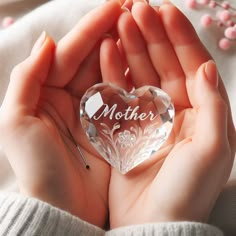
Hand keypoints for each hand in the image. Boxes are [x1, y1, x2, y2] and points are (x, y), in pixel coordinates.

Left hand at [0, 1, 121, 227]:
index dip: (91, 28)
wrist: (63, 206)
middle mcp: (70, 98)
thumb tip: (47, 41)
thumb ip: (28, 78)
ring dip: (124, 50)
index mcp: (46, 93)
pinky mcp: (111, 125)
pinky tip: (142, 60)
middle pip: (92, 58)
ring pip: (109, 73)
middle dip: (111, 32)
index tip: (115, 6)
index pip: (70, 52)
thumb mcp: (16, 122)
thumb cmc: (38, 169)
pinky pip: (122, 95)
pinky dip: (131, 77)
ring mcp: (93, 111)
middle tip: (134, 9)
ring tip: (141, 27)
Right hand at [100, 1, 235, 227]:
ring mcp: (149, 117)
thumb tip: (207, 66)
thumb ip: (213, 105)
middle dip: (151, 36)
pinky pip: (121, 93)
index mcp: (200, 113)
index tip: (164, 10)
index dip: (179, 37)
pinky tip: (109, 53)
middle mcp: (176, 111)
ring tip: (121, 23)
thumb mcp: (212, 149)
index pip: (191, 65)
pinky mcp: (128, 126)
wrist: (154, 221)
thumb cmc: (186, 191)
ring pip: (141, 74)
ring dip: (132, 49)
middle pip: (164, 64)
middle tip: (136, 9)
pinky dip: (115, 72)